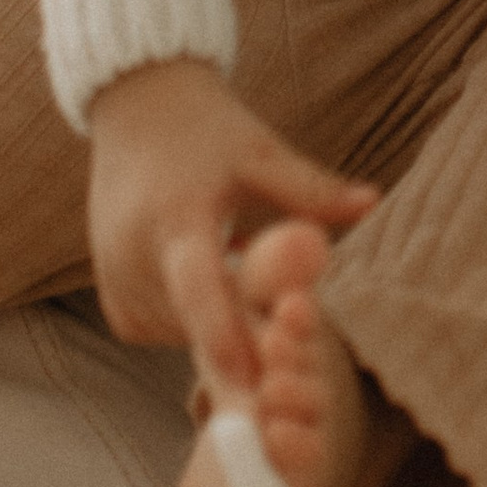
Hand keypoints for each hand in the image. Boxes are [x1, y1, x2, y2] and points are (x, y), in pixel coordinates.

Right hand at [83, 58, 375, 381]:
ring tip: (251, 277)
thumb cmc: (209, 130)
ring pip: (184, 335)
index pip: (197, 289)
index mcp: (173, 218)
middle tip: (296, 343)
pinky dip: (195, 321)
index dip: (224, 335)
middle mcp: (133, 257)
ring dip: (224, 328)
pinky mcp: (112, 300)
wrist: (136, 109)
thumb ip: (311, 188)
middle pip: (198, 323)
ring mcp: (115, 282)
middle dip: (247, 340)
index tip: (254, 377)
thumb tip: (373, 203)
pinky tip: (217, 281)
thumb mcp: (260, 153)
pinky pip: (164, 332)